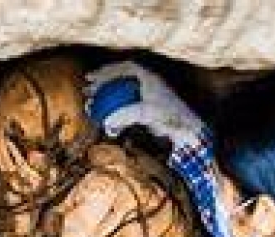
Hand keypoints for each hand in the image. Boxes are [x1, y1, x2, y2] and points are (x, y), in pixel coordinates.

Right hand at [85, 61, 204, 148]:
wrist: (186, 131)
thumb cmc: (168, 118)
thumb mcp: (145, 114)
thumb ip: (125, 115)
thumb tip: (107, 123)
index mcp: (149, 78)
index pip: (124, 68)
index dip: (107, 71)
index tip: (91, 78)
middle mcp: (149, 83)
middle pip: (121, 78)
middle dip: (103, 82)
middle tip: (87, 89)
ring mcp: (149, 96)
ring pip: (124, 91)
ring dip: (108, 96)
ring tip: (93, 103)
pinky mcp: (149, 109)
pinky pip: (128, 105)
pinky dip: (116, 109)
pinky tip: (108, 120)